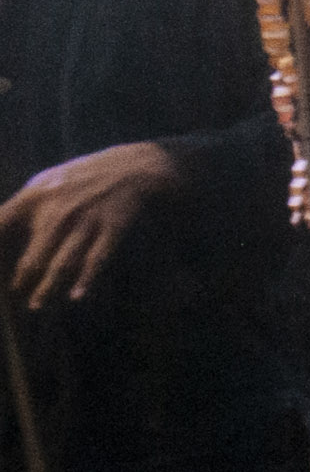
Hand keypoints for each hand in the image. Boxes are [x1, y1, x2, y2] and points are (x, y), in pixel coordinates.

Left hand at [0, 141, 174, 309]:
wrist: (133, 166)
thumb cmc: (82, 177)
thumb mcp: (46, 181)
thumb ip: (23, 206)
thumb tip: (1, 232)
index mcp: (34, 197)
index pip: (0, 225)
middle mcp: (57, 211)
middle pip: (32, 258)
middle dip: (21, 282)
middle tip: (15, 295)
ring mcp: (86, 221)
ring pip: (62, 264)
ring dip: (47, 289)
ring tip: (36, 305)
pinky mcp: (111, 228)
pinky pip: (96, 260)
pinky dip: (86, 280)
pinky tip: (77, 296)